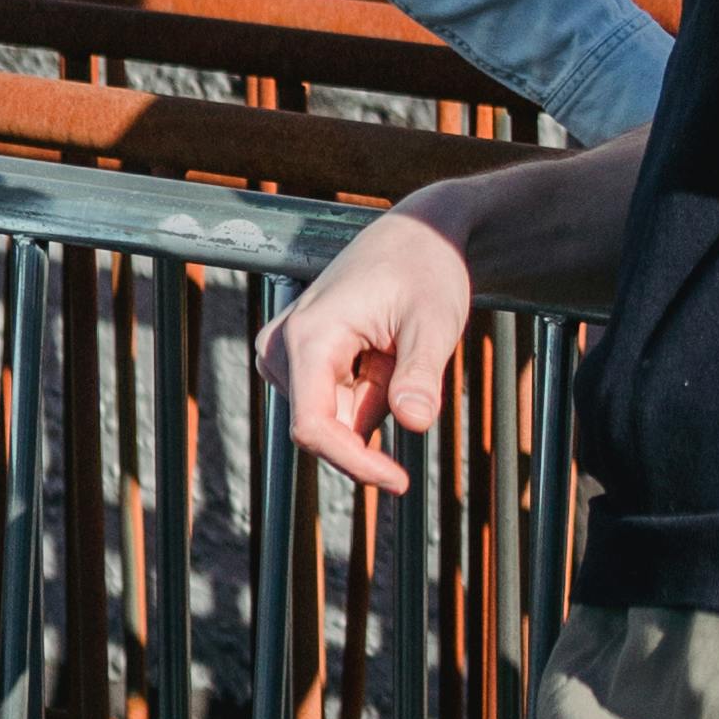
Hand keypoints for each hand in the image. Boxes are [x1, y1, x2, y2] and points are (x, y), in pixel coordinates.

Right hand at [258, 206, 475, 498]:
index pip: (314, 429)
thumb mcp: (436, 322)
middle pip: (326, 428)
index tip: (400, 481)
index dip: (355, 465)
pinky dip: (368, 388)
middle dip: (377, 410)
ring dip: (373, 397)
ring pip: (334, 417)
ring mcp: (283, 352)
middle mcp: (282, 346)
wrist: (416, 236)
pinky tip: (379, 348)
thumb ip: (421, 374)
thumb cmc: (427, 271)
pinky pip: (334, 402)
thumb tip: (415, 424)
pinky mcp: (293, 357)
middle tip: (407, 356)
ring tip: (391, 345)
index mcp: (309, 337)